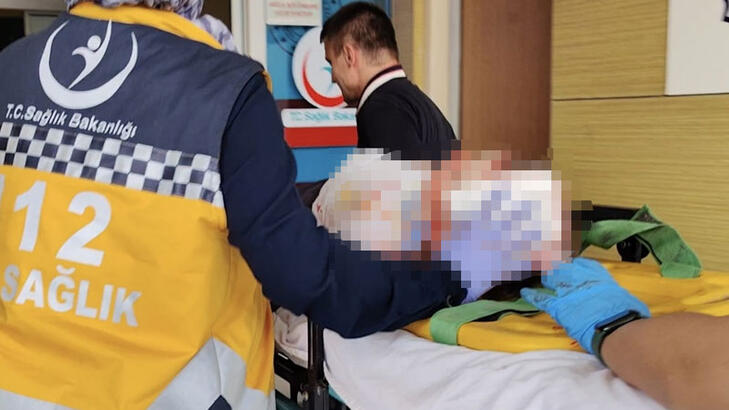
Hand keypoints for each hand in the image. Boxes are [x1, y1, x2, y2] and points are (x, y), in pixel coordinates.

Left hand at [520, 257, 649, 353]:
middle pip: (563, 266)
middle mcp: (581, 279)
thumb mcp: (626, 299)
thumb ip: (617, 296)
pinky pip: (542, 298)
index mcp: (599, 276)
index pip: (582, 263)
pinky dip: (532, 295)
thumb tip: (623, 302)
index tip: (569, 259)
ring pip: (550, 278)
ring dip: (545, 276)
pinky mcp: (559, 307)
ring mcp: (568, 291)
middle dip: (554, 263)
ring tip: (536, 273)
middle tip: (545, 259)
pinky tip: (524, 292)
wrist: (616, 326)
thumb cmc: (627, 315)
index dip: (573, 262)